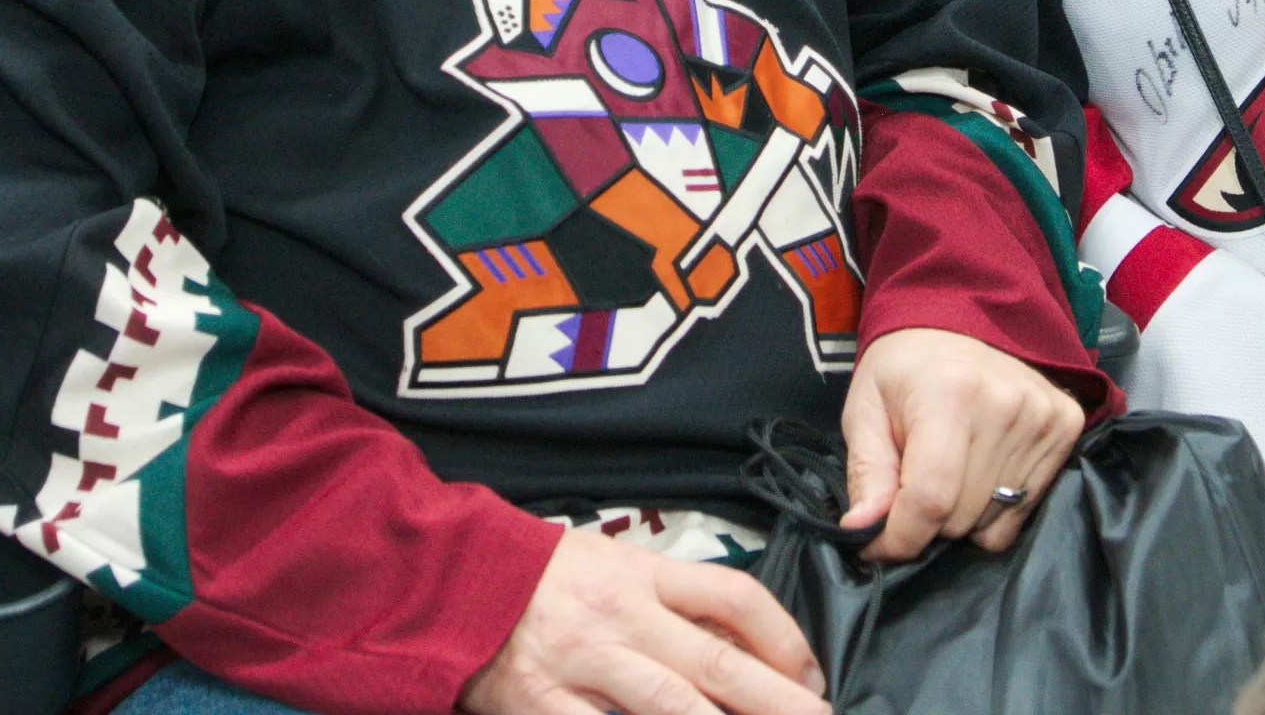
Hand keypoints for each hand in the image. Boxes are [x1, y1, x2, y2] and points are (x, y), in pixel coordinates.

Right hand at [458, 526, 827, 714]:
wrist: (453, 581)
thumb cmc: (542, 578)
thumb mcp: (613, 565)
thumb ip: (671, 601)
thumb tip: (742, 647)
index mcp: (642, 574)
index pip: (733, 597)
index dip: (783, 638)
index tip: (811, 675)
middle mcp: (620, 617)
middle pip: (717, 662)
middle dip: (777, 701)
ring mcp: (582, 664)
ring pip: (670, 709)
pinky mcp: (544, 705)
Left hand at [839, 326, 1085, 563]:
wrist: (958, 314)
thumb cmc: (904, 369)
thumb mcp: (866, 410)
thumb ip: (867, 472)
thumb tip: (862, 532)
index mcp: (950, 395)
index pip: (931, 499)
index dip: (899, 537)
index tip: (876, 543)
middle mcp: (1006, 407)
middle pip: (960, 517)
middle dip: (926, 520)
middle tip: (913, 481)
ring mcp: (1043, 418)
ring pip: (992, 522)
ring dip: (962, 516)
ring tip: (950, 469)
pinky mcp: (1067, 426)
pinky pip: (1023, 512)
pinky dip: (995, 509)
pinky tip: (981, 468)